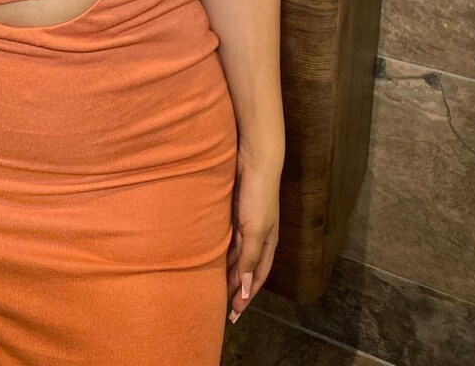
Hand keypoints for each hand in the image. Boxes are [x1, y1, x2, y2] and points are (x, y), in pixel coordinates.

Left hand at [225, 148, 280, 323]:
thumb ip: (250, 259)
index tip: (234, 315)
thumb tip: (246, 291)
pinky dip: (218, 248)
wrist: (252, 159)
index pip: (257, 277)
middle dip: (235, 285)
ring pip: (234, 252)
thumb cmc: (258, 195)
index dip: (247, 296)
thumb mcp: (256, 230)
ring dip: (225, 268)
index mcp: (268, 243)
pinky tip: (206, 254)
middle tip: (219, 303)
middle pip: (245, 267)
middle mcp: (257, 236)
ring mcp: (244, 223)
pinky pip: (225, 236)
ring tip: (210, 284)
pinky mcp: (232, 210)